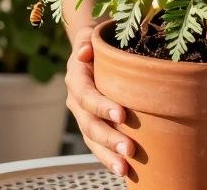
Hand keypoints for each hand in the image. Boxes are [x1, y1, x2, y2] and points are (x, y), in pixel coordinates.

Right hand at [64, 23, 135, 176]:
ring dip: (108, 156)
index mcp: (76, 78)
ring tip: (125, 169)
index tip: (121, 114)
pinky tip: (127, 171)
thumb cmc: (97, 41)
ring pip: (92, 140)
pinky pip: (99, 146)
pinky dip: (110, 159)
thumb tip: (86, 51)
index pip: (86, 94)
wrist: (92, 51)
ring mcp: (84, 116)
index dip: (101, 105)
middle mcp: (76, 101)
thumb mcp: (92, 34)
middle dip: (109, 139)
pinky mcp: (94, 126)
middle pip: (89, 124)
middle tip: (130, 150)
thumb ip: (88, 40)